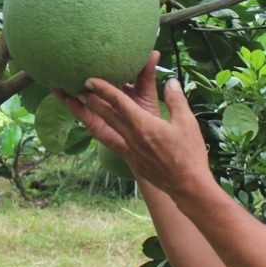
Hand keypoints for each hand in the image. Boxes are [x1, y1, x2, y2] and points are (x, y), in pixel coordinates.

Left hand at [53, 52, 212, 196]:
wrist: (187, 186)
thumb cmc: (189, 154)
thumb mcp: (187, 123)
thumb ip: (176, 100)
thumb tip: (170, 81)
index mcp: (143, 125)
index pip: (119, 102)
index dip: (103, 89)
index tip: (90, 79)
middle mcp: (132, 137)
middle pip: (106, 116)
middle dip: (90, 101)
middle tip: (76, 88)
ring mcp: (130, 151)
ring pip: (105, 130)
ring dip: (90, 117)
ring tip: (77, 106)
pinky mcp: (133, 161)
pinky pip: (112, 144)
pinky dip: (102, 134)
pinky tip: (98, 130)